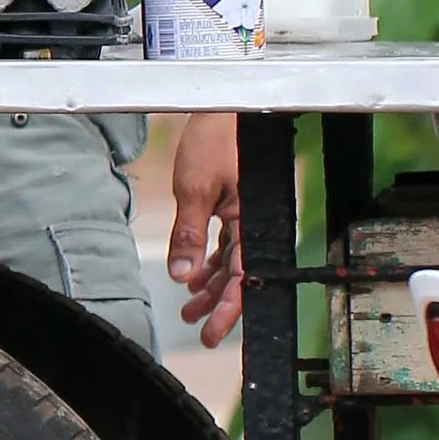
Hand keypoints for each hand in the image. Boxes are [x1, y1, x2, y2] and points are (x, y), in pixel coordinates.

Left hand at [168, 111, 242, 344]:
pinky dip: (212, 259)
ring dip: (211, 283)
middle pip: (240, 275)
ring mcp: (250, 216)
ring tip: (189, 306)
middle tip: (196, 327)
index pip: (243, 278)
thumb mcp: (194, 190)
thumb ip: (189, 234)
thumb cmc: (217, 140)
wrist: (228, 105)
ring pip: (232, 261)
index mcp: (255, 223)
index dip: (228, 310)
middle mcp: (258, 223)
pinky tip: (194, 274)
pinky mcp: (240, 206)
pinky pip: (229, 243)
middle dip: (217, 303)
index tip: (211, 334)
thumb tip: (180, 274)